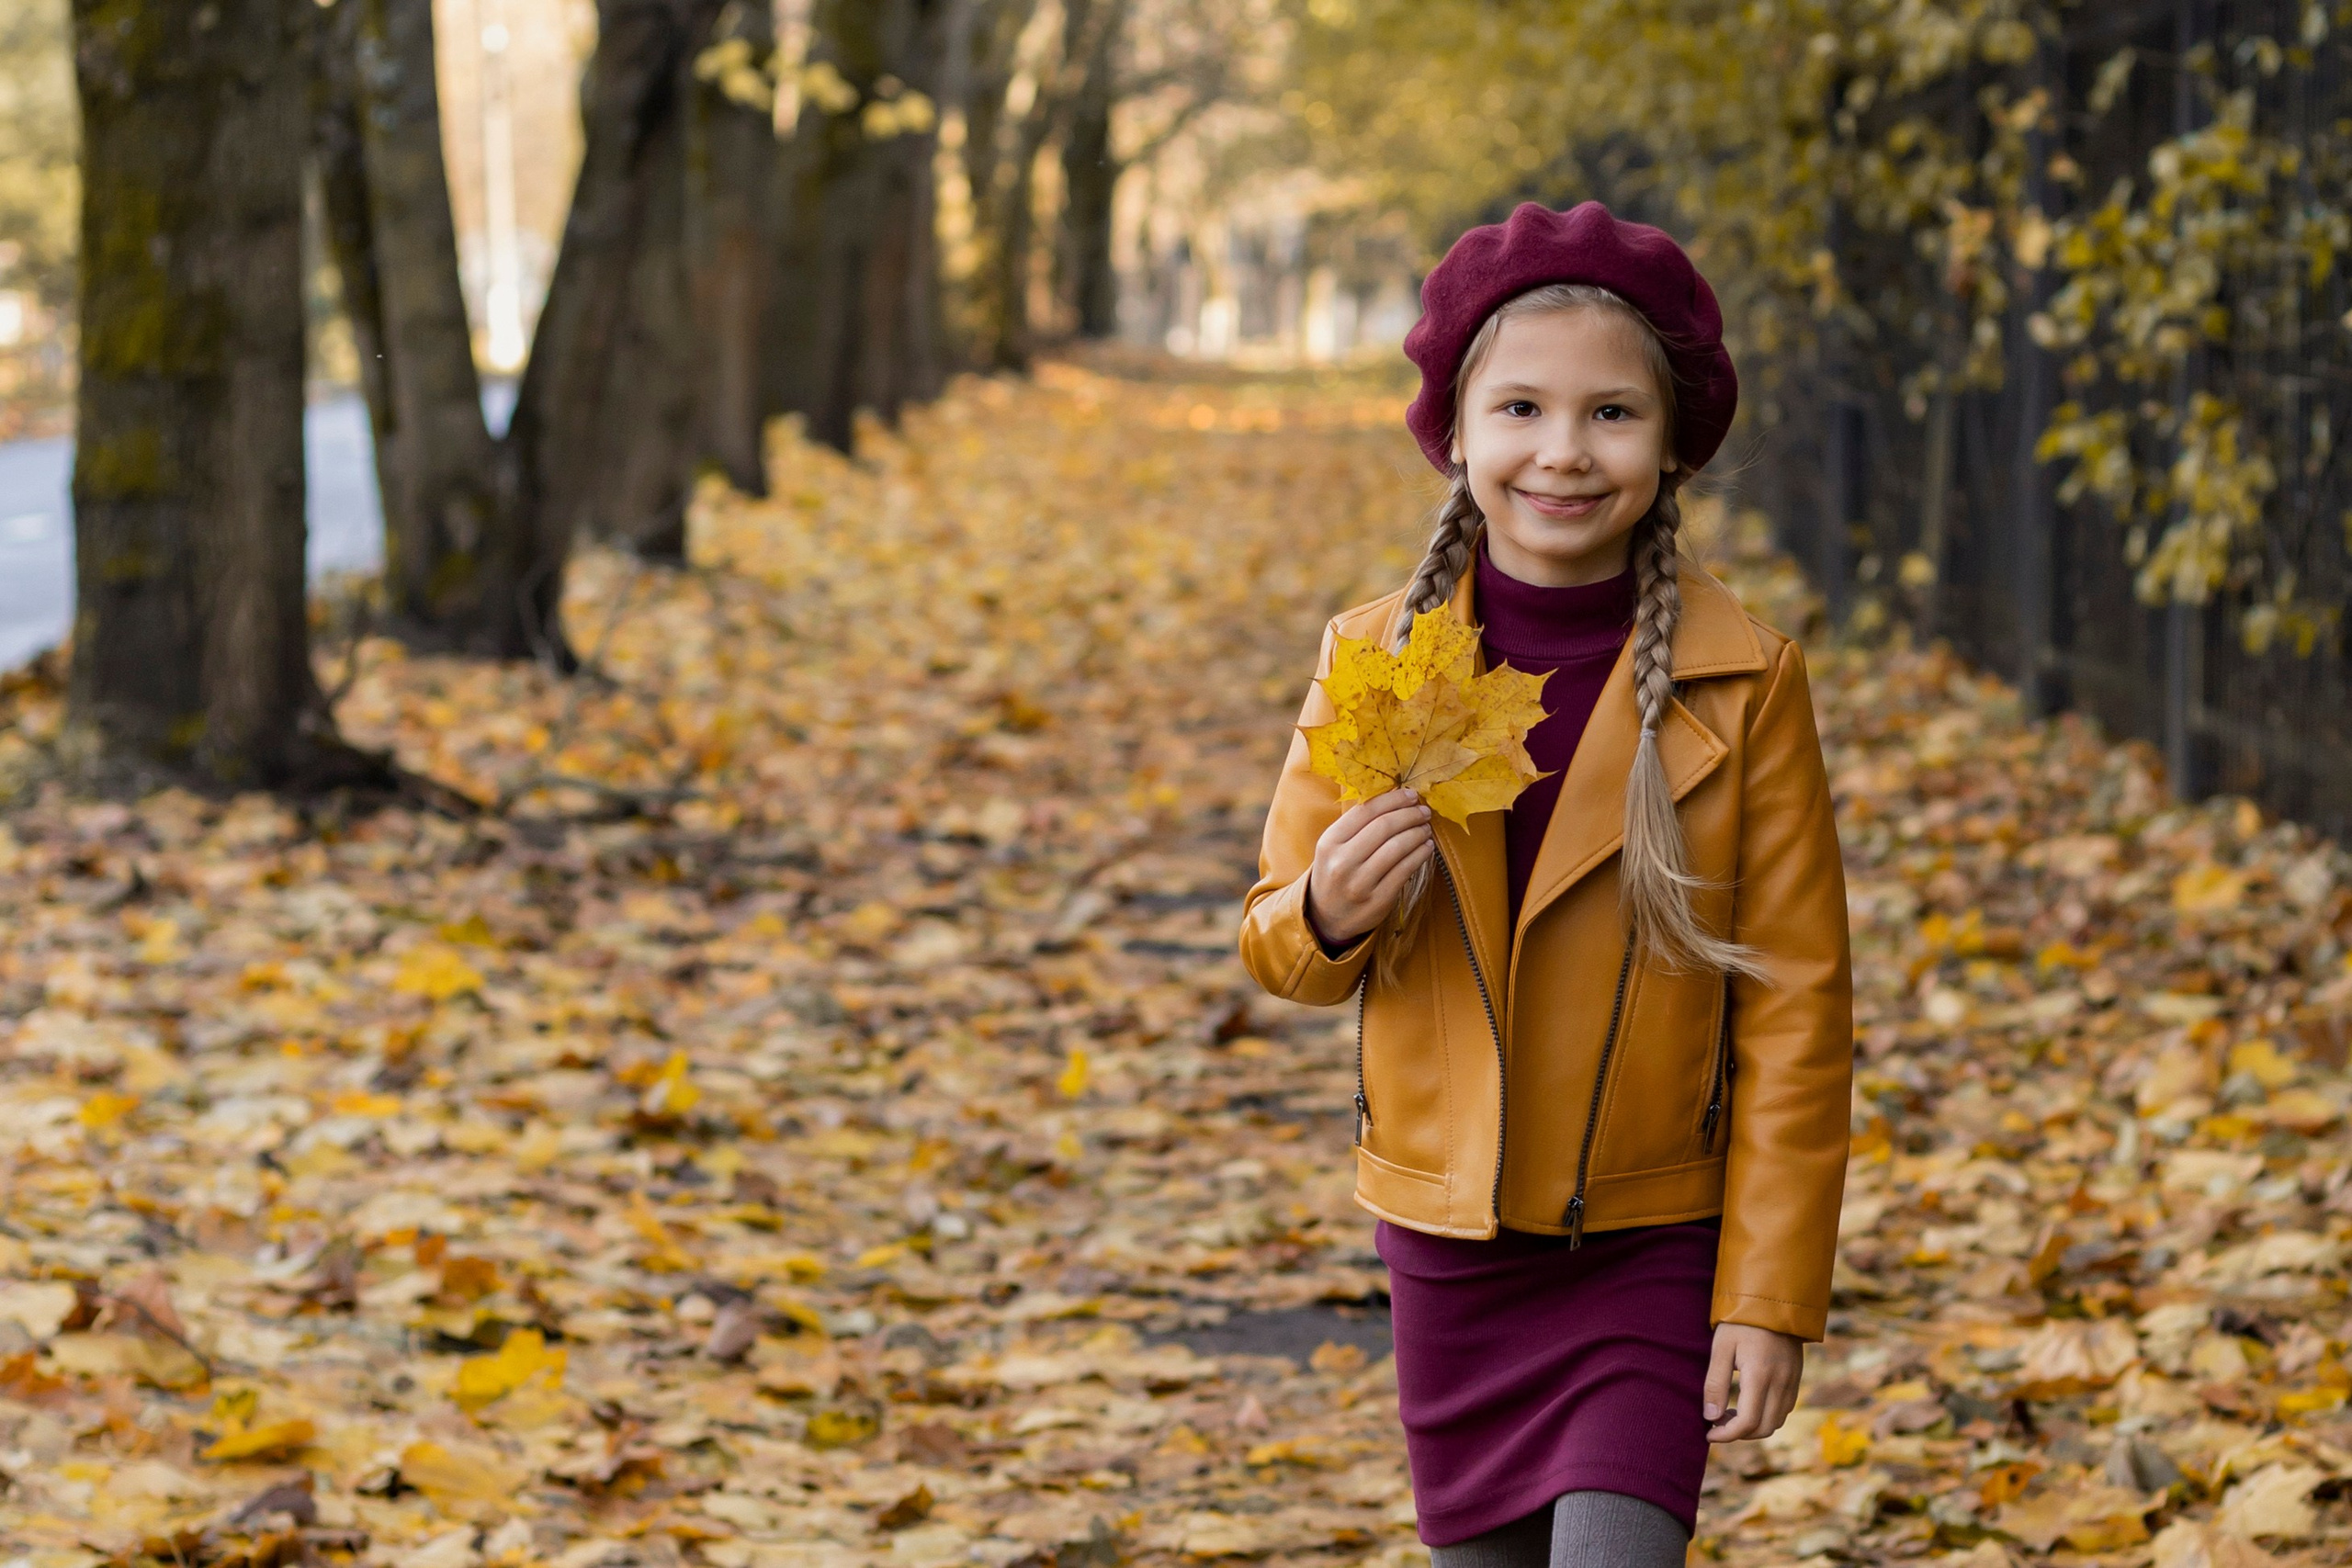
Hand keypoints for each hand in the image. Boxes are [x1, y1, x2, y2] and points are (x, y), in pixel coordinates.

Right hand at [1303, 789, 1434, 945]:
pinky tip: (1426, 847)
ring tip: (1426, 828)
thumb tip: (1395, 799)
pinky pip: (1405, 870)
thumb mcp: (1334, 847)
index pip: (1365, 811)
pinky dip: (1420, 855)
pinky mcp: (1378, 900)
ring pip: (1397, 848)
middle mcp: (1342, 862)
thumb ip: (1357, 825)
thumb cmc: (1335, 873)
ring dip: (1418, 833)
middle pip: (1384, 827)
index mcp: (1329, 842)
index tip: (1410, 795)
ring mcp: (1360, 884)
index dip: (1392, 800)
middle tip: (1424, 811)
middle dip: (1409, 815)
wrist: (1326, 917)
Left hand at [1704, 1323, 1802, 1442]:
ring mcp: (1792, 1381)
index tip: (1709, 1434)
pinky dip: (1766, 1416)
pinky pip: (1784, 1409)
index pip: (1748, 1422)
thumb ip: (1715, 1384)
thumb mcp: (1721, 1348)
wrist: (1773, 1300)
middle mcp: (1781, 1383)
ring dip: (1754, 1427)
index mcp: (1760, 1375)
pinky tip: (1748, 1403)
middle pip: (1764, 1428)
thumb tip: (1711, 1418)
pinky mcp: (1796, 1378)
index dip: (1727, 1435)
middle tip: (1717, 1423)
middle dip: (1739, 1434)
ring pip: (1776, 1422)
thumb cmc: (1741, 1321)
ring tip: (1729, 1413)